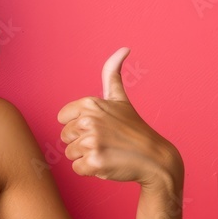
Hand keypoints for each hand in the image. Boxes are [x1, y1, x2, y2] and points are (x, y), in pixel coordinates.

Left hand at [56, 47, 180, 187]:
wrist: (155, 158)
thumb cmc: (134, 129)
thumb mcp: (120, 99)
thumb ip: (112, 74)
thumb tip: (124, 48)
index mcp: (90, 104)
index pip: (62, 119)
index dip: (78, 126)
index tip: (99, 126)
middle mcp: (89, 120)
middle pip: (65, 137)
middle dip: (82, 142)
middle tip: (106, 141)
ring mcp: (92, 141)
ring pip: (70, 153)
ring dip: (86, 156)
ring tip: (108, 151)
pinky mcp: (95, 162)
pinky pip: (77, 168)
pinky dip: (91, 170)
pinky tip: (108, 163)